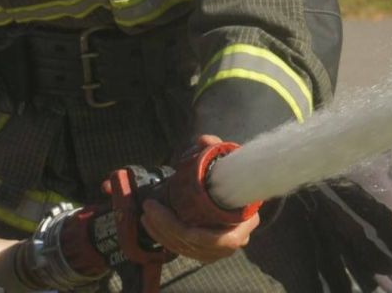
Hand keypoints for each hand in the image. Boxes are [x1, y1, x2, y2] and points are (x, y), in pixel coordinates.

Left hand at [138, 133, 259, 263]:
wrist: (230, 184)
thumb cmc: (228, 172)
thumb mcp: (223, 158)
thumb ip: (214, 148)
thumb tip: (205, 141)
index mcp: (246, 220)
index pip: (224, 240)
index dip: (196, 234)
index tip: (172, 213)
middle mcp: (236, 239)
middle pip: (199, 245)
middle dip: (169, 229)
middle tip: (148, 208)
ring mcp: (221, 248)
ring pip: (188, 250)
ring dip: (163, 234)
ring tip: (146, 215)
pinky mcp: (207, 250)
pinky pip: (184, 250)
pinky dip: (165, 239)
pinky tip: (151, 225)